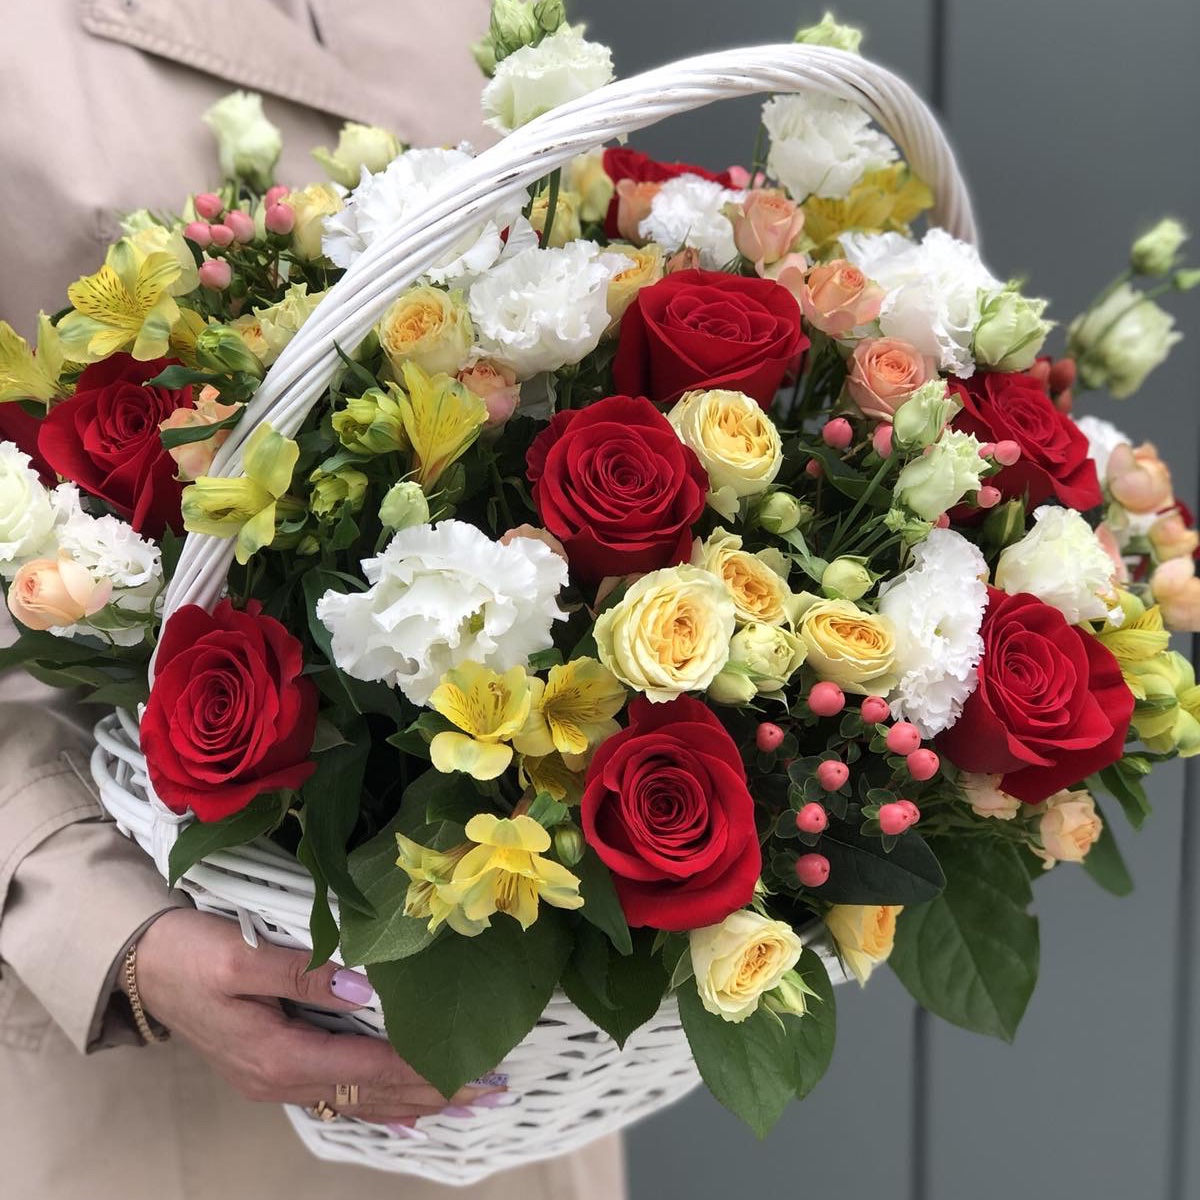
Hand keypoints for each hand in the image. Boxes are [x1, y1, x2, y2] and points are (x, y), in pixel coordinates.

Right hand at [129, 908, 505, 1125]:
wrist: (141, 968)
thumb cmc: (190, 955)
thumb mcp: (239, 956)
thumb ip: (299, 971)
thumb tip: (358, 984)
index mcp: (278, 1055)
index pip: (367, 1067)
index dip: (419, 1068)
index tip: (468, 1065)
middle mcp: (281, 1080)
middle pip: (371, 1093)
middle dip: (433, 1092)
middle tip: (490, 1089)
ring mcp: (276, 1080)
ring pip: (358, 1100)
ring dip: (413, 1102)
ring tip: (465, 1103)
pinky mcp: (273, 1069)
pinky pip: (338, 1096)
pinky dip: (377, 1105)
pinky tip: (405, 1116)